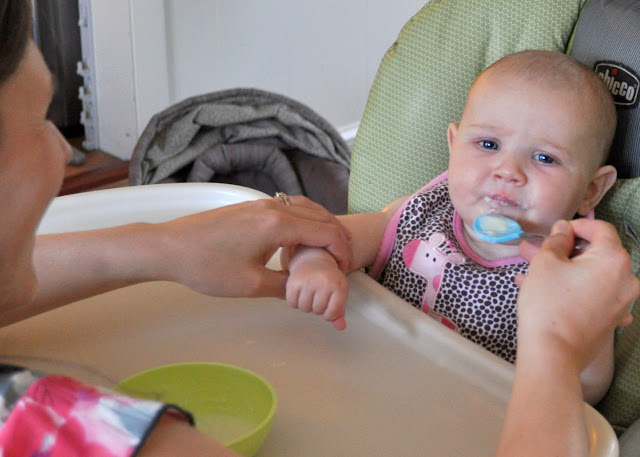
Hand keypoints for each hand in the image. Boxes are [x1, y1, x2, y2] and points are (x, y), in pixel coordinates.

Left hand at [159, 196, 352, 298]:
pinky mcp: (249, 207)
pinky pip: (288, 207)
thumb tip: (301, 289)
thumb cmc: (207, 267)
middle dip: (337, 236)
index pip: (325, 232)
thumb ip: (284, 286)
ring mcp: (260, 204)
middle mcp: (273, 208)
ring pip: (305, 207)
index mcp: (278, 226)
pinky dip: (304, 219)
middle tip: (344, 257)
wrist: (170, 247)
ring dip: (321, 224)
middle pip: (320, 215)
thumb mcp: (251, 285)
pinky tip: (299, 237)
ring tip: (328, 246)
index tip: (346, 267)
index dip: (342, 250)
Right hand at [285, 246, 348, 329]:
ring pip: (304, 308)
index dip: (330, 315)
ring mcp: (308, 281)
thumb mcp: (338, 292)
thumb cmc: (328, 279)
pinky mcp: (293, 281)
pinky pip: (292, 303)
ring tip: (309, 294)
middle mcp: (324, 282)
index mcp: (339, 285)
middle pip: (317, 311)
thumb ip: (339, 311)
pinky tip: (300, 292)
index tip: (328, 308)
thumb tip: (341, 327)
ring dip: (306, 305)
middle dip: (317, 308)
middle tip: (318, 296)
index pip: (333, 312)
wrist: (313, 258)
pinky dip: (295, 302)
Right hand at [516, 219, 638, 369]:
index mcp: (613, 259)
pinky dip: (572, 289)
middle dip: (562, 251)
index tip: (556, 231)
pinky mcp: (611, 318)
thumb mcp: (545, 263)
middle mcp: (626, 279)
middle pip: (595, 254)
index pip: (601, 228)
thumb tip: (564, 230)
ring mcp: (621, 301)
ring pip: (590, 275)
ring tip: (528, 274)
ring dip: (562, 271)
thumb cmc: (549, 305)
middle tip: (533, 251)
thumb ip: (556, 241)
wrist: (553, 353)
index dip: (576, 225)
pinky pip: (592, 295)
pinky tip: (547, 293)